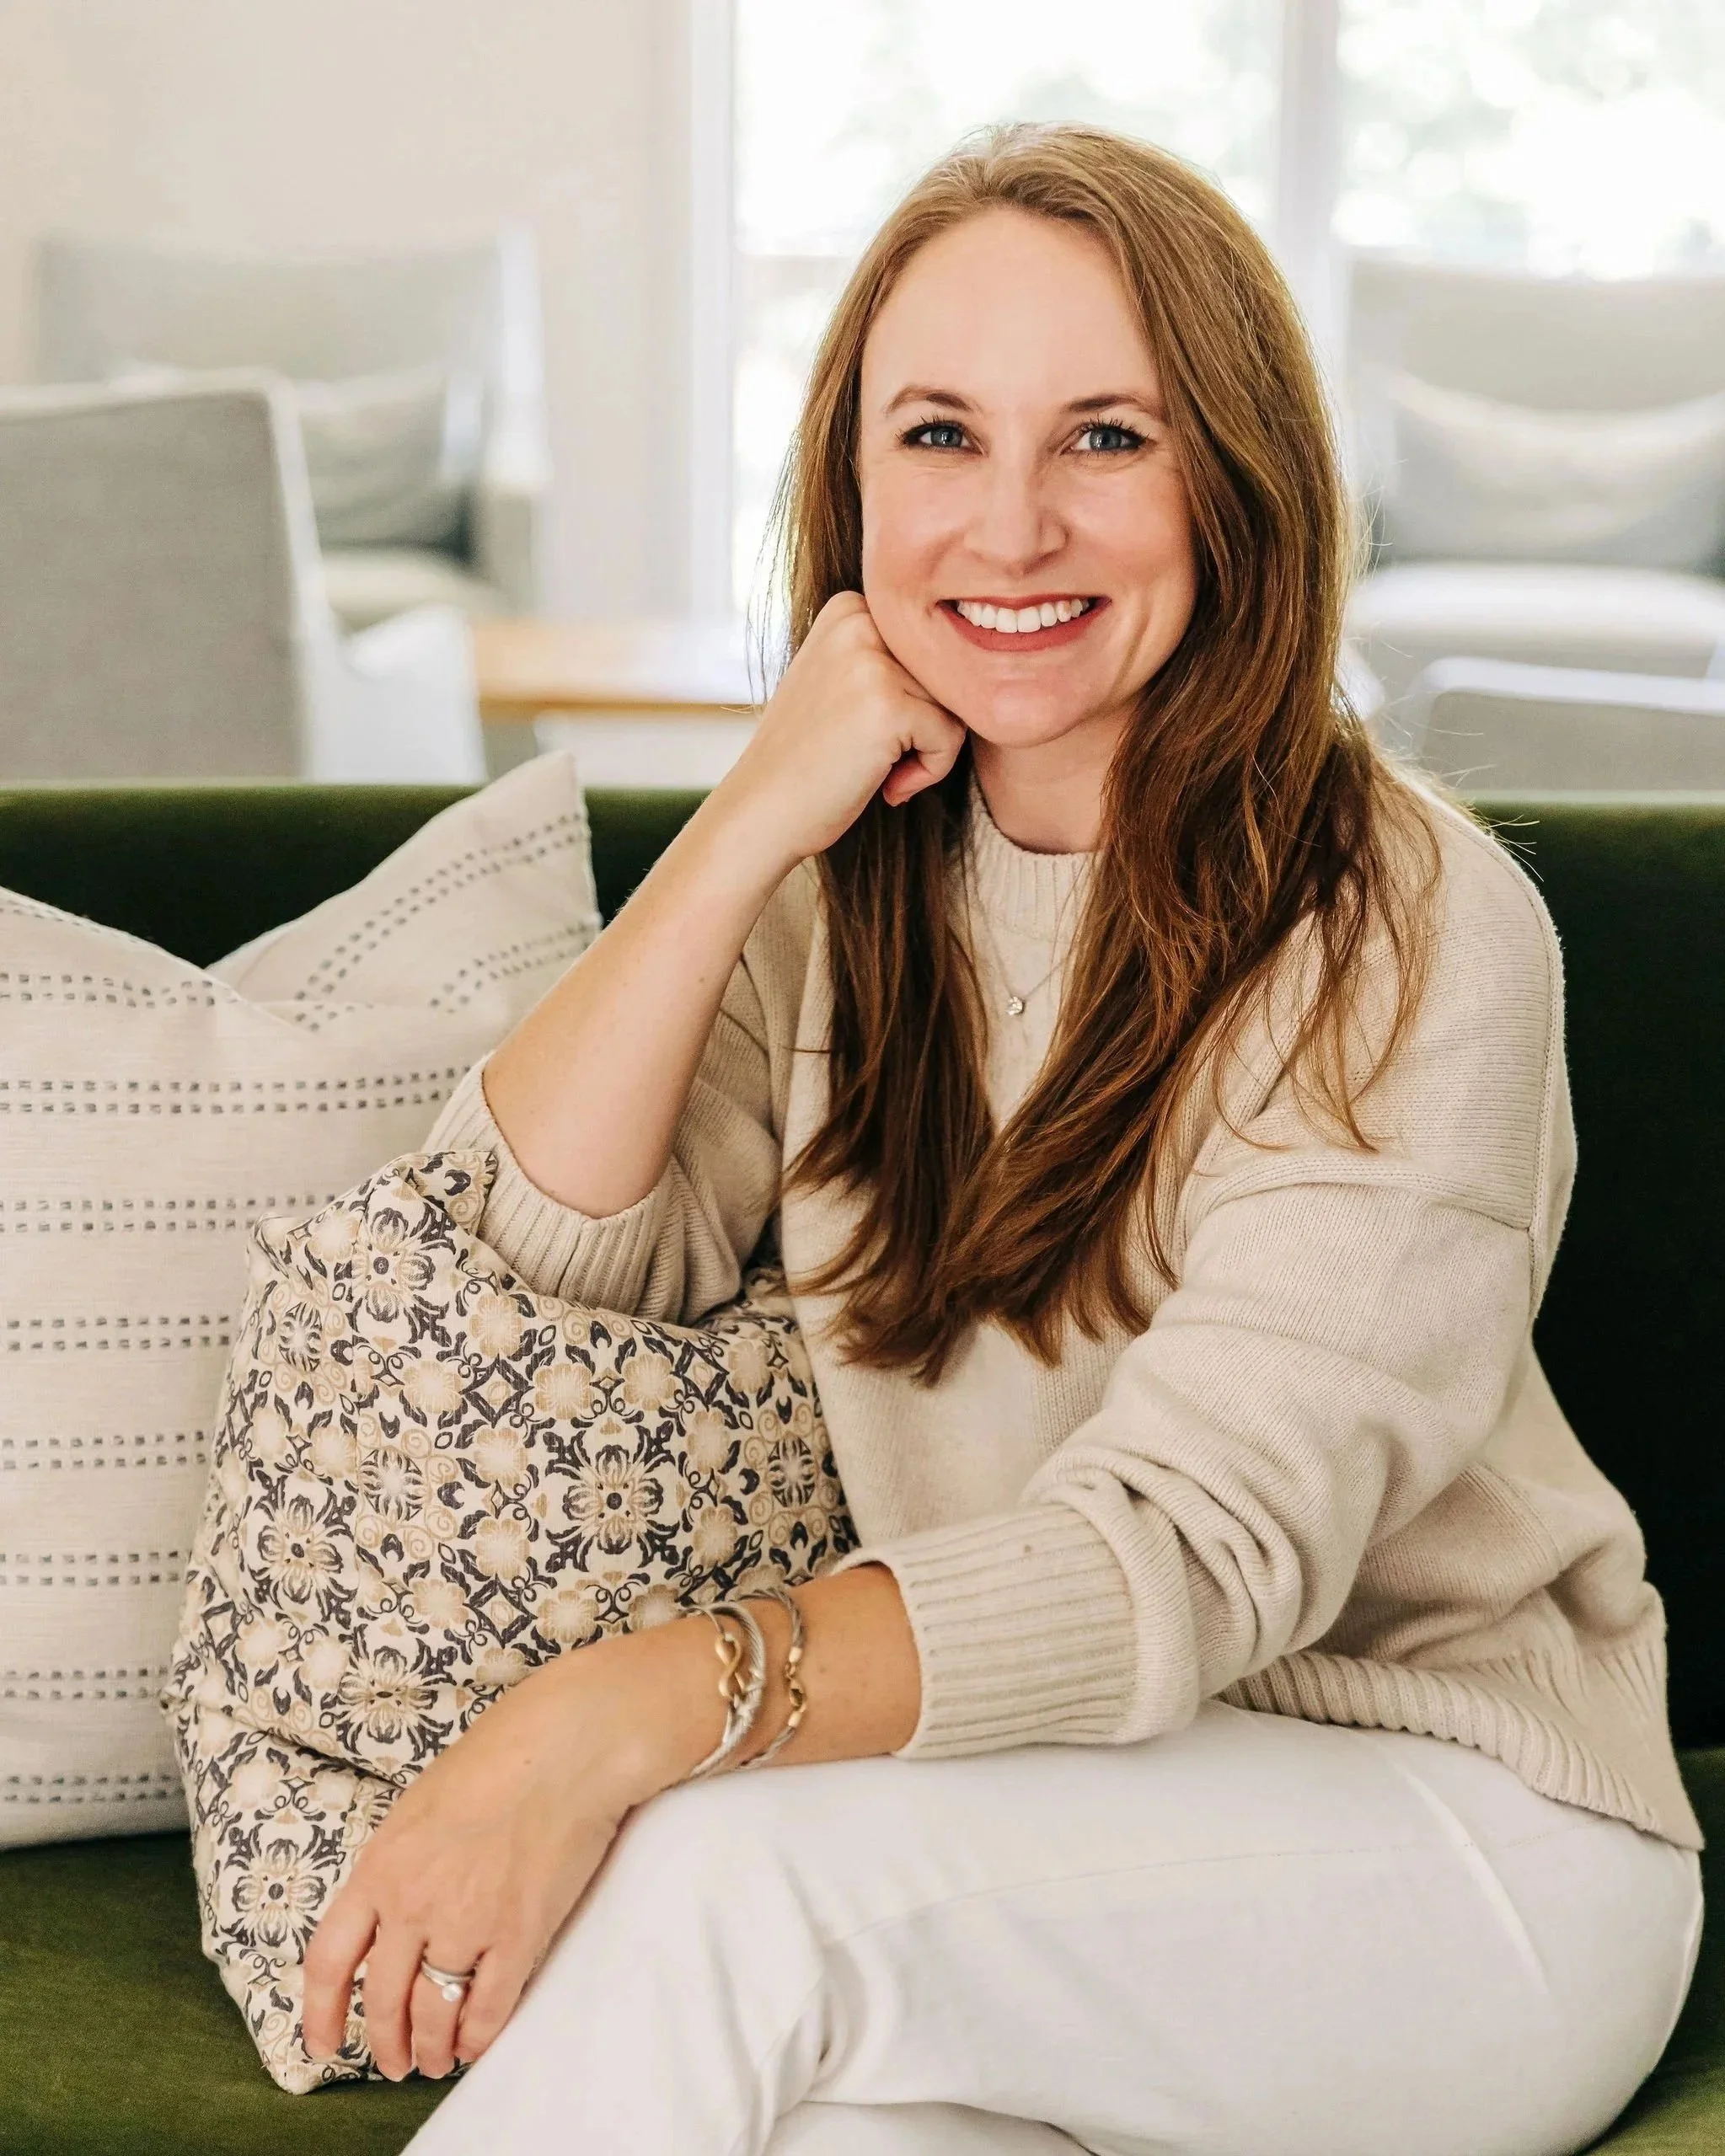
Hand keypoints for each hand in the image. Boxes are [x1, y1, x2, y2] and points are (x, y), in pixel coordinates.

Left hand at [302, 1638, 691, 2080]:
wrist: (566, 1745)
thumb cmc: (499, 1758)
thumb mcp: (419, 1806)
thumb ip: (397, 1865)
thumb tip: (392, 1912)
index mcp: (381, 1866)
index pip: (330, 1961)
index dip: (321, 2015)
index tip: (324, 2044)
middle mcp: (414, 1902)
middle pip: (382, 2001)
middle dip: (385, 2044)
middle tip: (394, 2062)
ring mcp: (467, 1921)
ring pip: (433, 2015)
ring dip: (431, 2049)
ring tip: (435, 2059)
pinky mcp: (520, 1933)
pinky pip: (490, 2009)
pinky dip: (479, 2037)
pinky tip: (475, 2042)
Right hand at [714, 591, 966, 867]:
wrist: (763, 810)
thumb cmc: (809, 757)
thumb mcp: (841, 680)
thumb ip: (891, 656)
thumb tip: (981, 649)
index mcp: (850, 607)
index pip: (931, 648)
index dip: (913, 699)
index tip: (865, 726)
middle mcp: (860, 621)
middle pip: (947, 672)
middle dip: (925, 723)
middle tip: (871, 753)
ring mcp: (872, 660)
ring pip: (955, 704)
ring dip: (927, 749)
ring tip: (875, 767)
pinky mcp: (888, 704)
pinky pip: (950, 737)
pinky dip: (928, 772)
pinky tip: (884, 783)